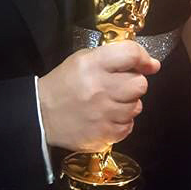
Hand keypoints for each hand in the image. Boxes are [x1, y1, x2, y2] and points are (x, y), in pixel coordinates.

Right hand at [37, 41, 159, 151]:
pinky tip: (108, 117)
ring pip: (137, 107)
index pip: (130, 54)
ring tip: (111, 103)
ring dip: (128, 104)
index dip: (144, 58)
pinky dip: (122, 122)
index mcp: (93, 65)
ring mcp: (102, 114)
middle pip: (140, 84)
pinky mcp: (103, 135)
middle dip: (135, 83)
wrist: (40, 115)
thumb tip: (149, 63)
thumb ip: (113, 56)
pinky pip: (128, 127)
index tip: (149, 65)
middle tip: (121, 86)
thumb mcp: (83, 59)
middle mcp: (100, 88)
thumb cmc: (64, 84)